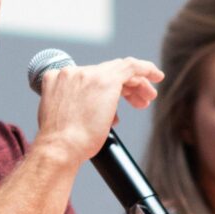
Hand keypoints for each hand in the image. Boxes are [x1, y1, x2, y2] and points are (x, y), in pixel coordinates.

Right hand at [32, 57, 161, 163]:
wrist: (61, 147)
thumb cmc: (63, 144)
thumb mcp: (66, 119)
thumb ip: (80, 108)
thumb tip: (104, 115)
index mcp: (57, 79)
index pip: (90, 77)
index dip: (107, 87)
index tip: (120, 97)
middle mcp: (71, 72)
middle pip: (106, 73)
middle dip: (125, 87)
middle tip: (140, 102)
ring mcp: (87, 74)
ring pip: (119, 71)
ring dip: (137, 85)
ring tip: (148, 99)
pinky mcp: (106, 79)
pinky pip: (131, 66)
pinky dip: (146, 69)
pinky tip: (157, 76)